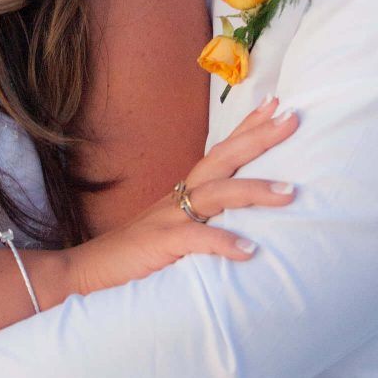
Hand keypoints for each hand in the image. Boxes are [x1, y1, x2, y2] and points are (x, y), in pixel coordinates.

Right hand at [65, 98, 297, 297]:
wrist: (86, 272)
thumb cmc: (134, 255)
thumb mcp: (174, 231)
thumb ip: (203, 221)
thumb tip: (243, 220)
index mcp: (182, 193)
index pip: (220, 152)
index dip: (247, 128)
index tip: (276, 104)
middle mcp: (178, 198)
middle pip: (222, 159)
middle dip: (258, 138)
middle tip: (292, 119)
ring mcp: (168, 219)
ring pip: (216, 194)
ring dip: (254, 191)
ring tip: (289, 193)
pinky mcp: (160, 244)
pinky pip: (196, 239)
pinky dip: (223, 242)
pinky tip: (249, 251)